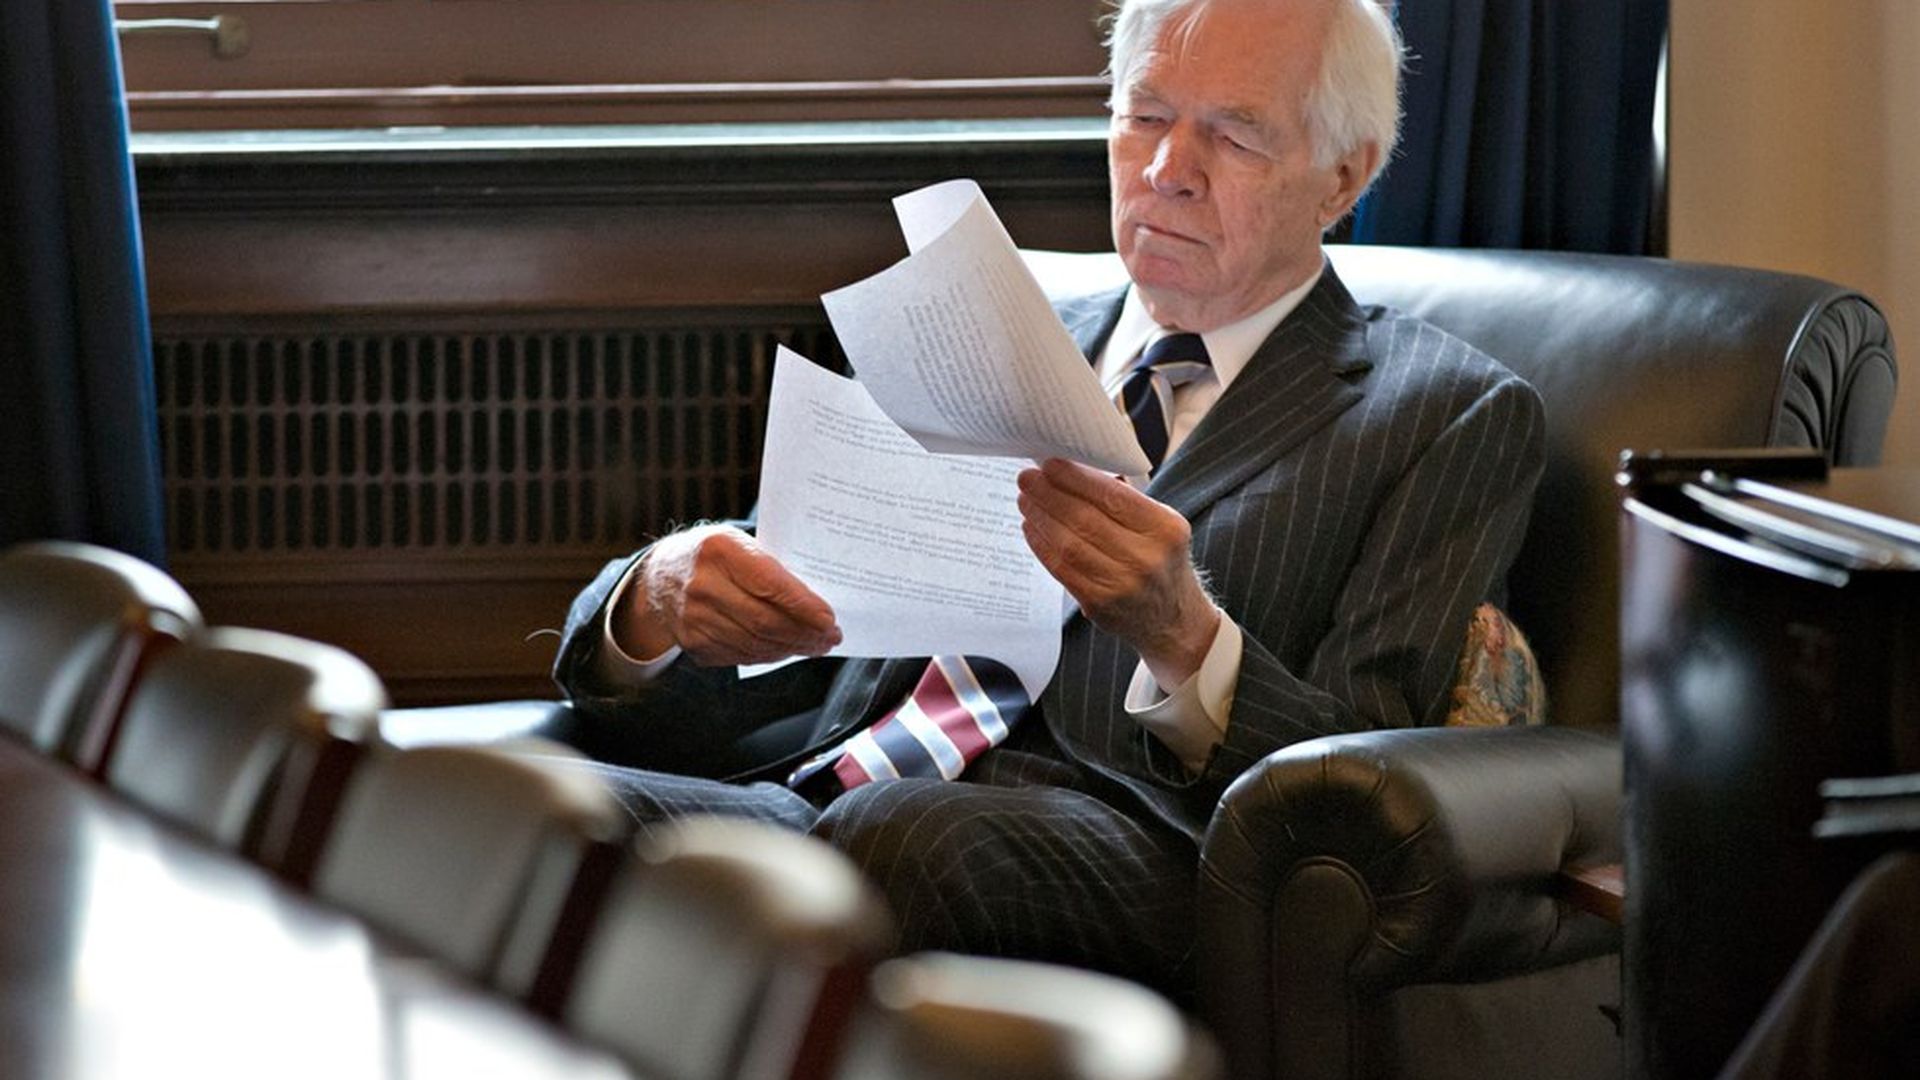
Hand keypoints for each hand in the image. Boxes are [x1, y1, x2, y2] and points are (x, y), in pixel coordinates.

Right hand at [611, 524, 840, 666]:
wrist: (658, 576)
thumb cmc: (711, 554)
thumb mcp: (736, 541)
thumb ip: (769, 566)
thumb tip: (816, 601)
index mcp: (720, 550)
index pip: (771, 585)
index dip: (804, 607)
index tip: (830, 619)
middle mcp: (703, 586)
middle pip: (765, 622)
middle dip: (805, 634)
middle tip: (831, 637)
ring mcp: (694, 619)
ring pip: (756, 644)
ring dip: (792, 648)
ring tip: (815, 645)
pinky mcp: (693, 644)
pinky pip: (741, 656)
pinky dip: (770, 655)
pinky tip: (787, 649)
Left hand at [1017, 459, 1221, 686]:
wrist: (1171, 618)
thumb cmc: (1159, 560)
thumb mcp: (1160, 525)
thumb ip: (1125, 499)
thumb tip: (1073, 469)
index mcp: (1165, 529)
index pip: (1113, 496)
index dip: (1076, 479)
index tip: (1051, 464)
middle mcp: (1147, 557)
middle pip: (1085, 519)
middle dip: (1050, 494)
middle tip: (1028, 478)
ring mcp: (1122, 584)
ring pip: (1069, 544)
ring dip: (1041, 517)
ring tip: (1025, 500)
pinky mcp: (1099, 604)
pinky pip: (1061, 569)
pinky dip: (1042, 545)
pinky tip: (1031, 527)